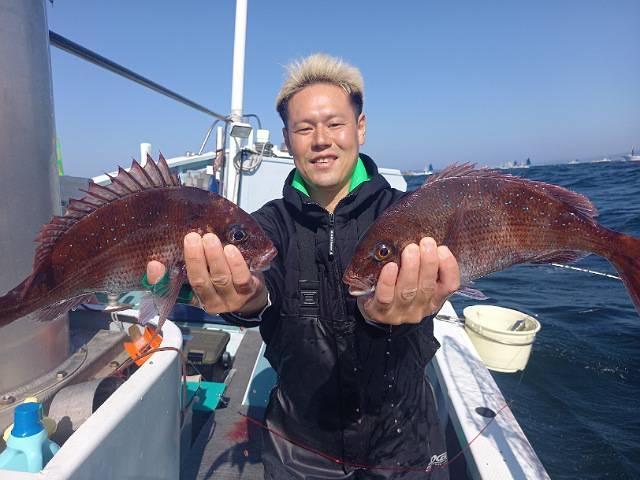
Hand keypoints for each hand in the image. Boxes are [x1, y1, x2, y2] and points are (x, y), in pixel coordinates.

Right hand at [146, 232, 267, 315]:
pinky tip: (230, 249)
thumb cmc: (221, 279)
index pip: (172, 292)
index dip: (160, 281)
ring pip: (220, 278)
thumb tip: (170, 245)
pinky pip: (241, 278)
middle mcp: (210, 301)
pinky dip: (236, 263)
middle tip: (191, 237)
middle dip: (194, 259)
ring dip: (214, 257)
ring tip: (209, 238)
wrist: (252, 295)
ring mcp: (230, 298)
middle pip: (199, 282)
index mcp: (193, 297)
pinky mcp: (248, 291)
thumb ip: (186, 264)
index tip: (154, 264)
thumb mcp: (203, 274)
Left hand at [358, 237, 459, 324]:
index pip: (449, 286)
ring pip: (408, 291)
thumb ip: (424, 265)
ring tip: (410, 250)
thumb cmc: (397, 289)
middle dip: (429, 263)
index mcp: (432, 299)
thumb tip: (427, 241)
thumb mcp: (417, 280)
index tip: (442, 249)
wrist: (372, 311)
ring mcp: (399, 312)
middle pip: (427, 287)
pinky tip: (390, 267)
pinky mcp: (380, 311)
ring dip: (411, 268)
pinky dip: (388, 281)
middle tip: (426, 243)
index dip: (449, 267)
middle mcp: (418, 308)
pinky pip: (385, 297)